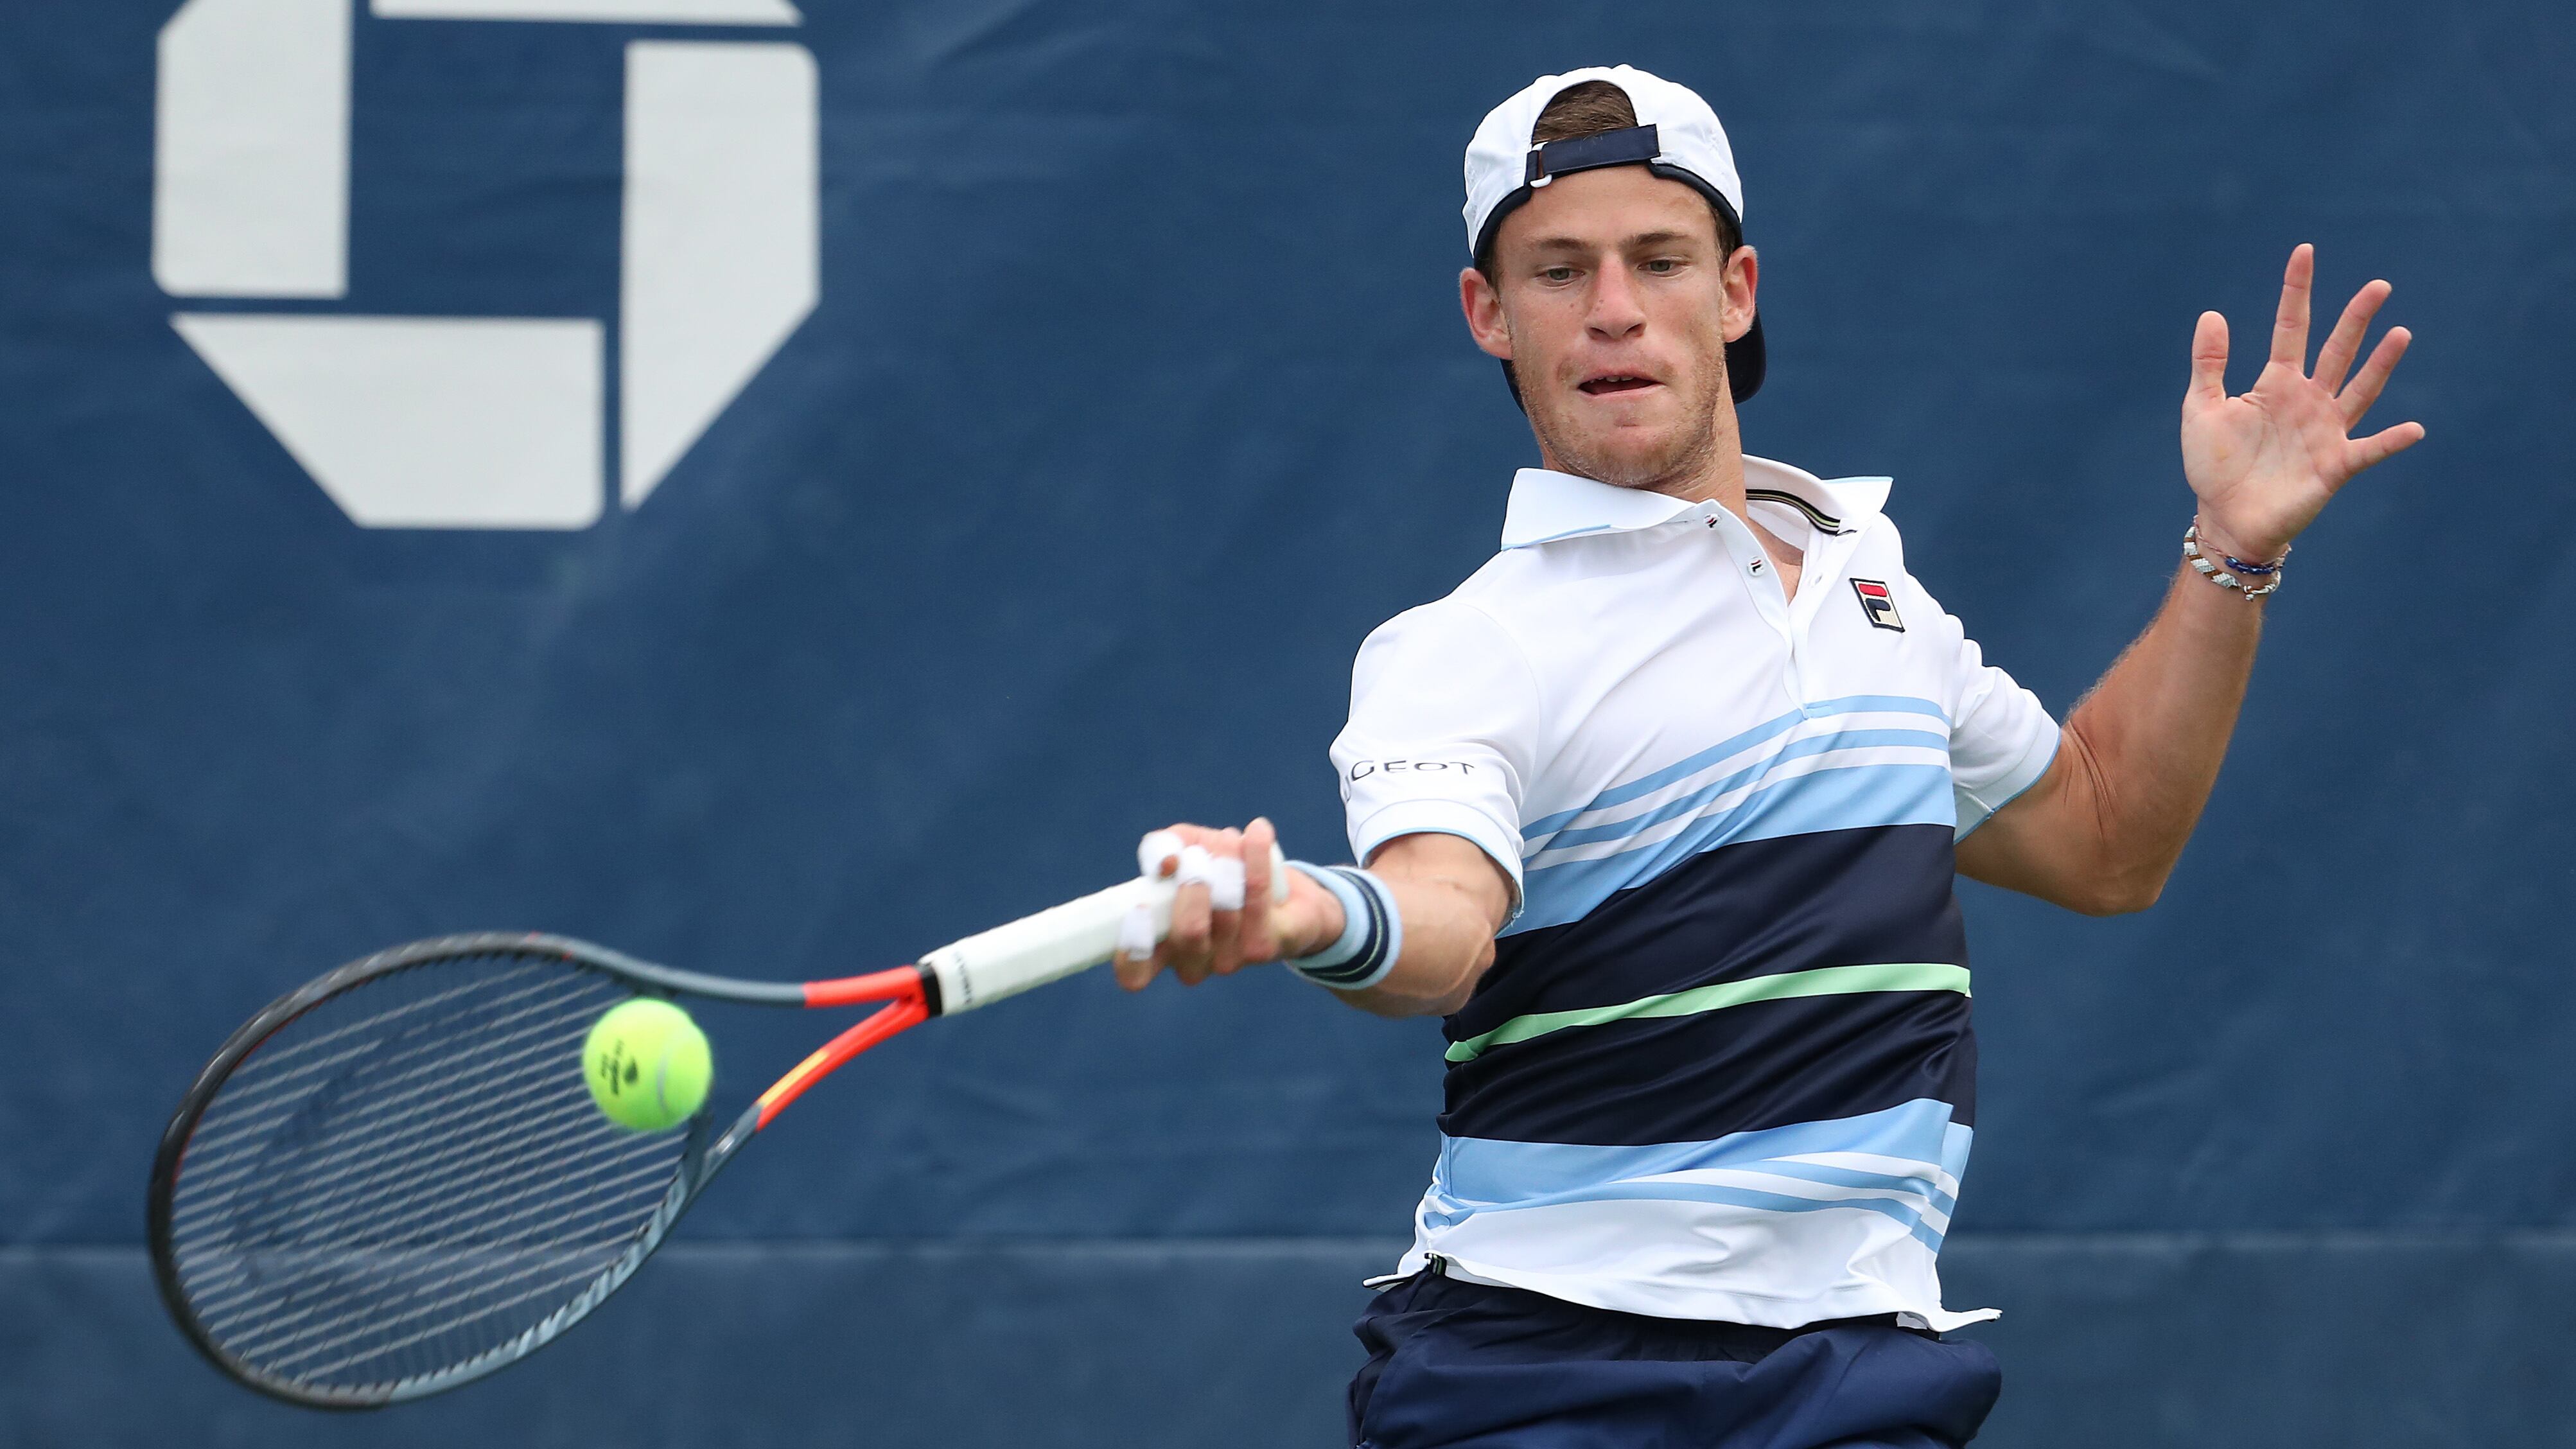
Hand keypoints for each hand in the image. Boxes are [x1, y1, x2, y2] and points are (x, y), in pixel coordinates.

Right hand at [1111, 817, 1345, 990]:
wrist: (1287, 897)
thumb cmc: (1222, 874)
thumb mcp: (1186, 851)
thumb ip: (1163, 847)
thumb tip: (1167, 863)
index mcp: (1162, 949)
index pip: (1135, 975)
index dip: (1132, 951)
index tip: (1140, 908)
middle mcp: (1193, 963)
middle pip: (1188, 932)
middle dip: (1194, 884)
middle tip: (1198, 858)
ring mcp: (1229, 960)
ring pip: (1226, 910)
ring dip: (1227, 861)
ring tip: (1230, 841)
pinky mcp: (1264, 948)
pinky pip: (1256, 897)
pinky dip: (1255, 856)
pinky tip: (1258, 832)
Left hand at [2181, 244, 2424, 561]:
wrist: (2226, 518)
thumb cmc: (2214, 467)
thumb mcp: (2202, 409)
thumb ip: (2209, 364)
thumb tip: (2212, 313)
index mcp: (2275, 384)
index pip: (2290, 328)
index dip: (2297, 291)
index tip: (2304, 252)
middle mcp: (2308, 400)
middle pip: (2336, 350)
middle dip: (2355, 319)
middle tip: (2378, 286)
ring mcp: (2326, 431)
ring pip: (2359, 390)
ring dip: (2380, 364)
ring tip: (2400, 333)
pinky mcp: (2335, 465)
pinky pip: (2369, 450)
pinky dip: (2392, 440)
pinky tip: (2414, 428)